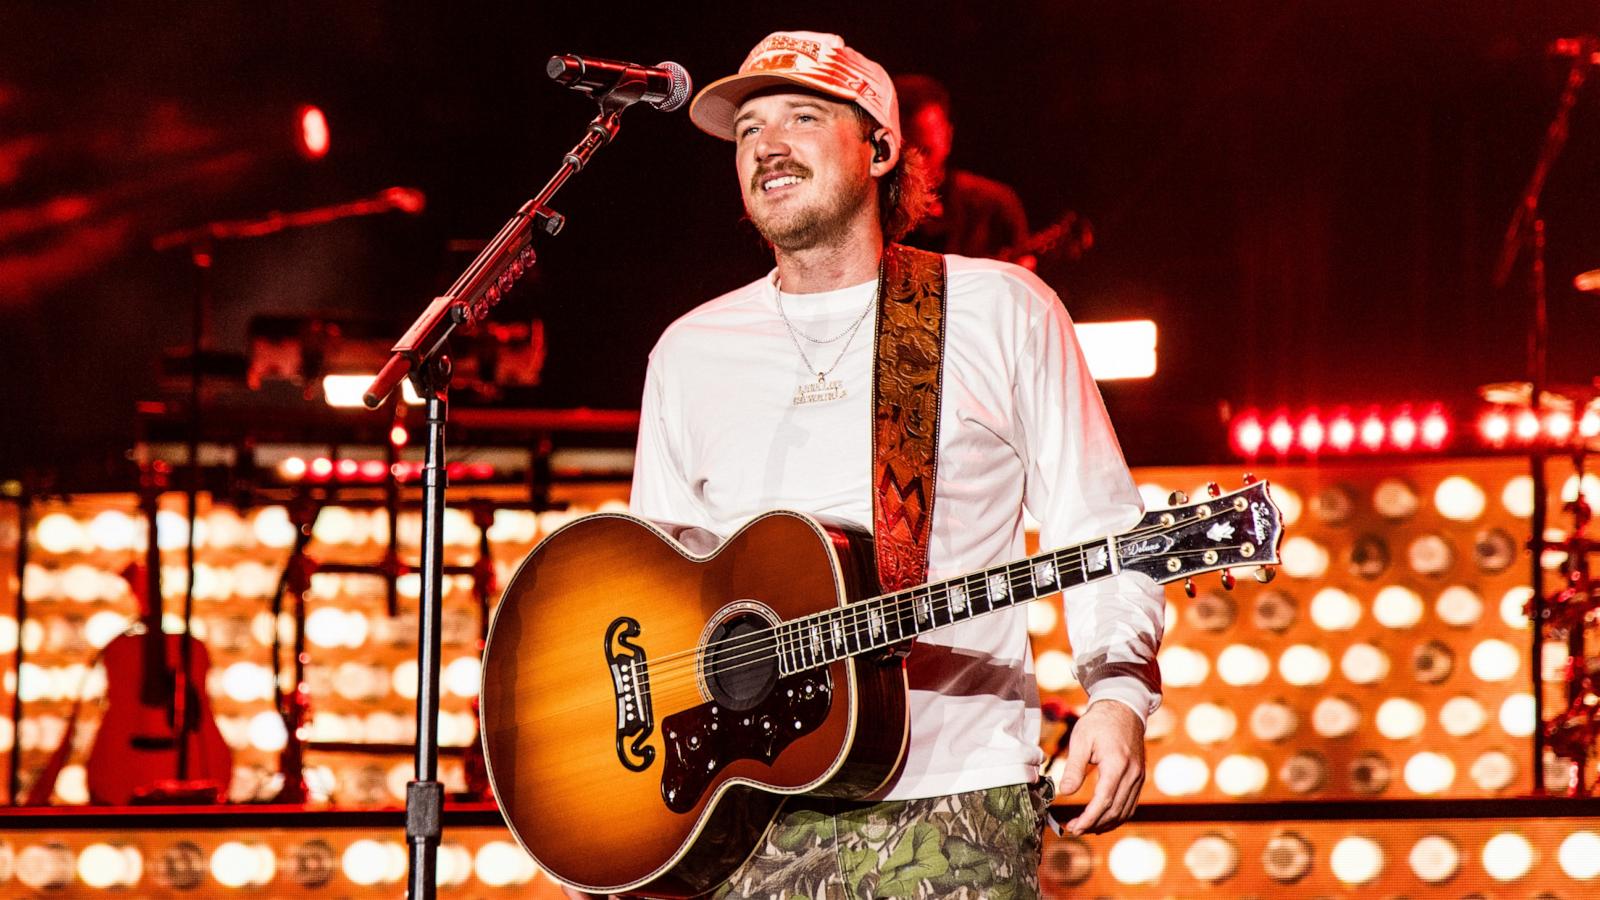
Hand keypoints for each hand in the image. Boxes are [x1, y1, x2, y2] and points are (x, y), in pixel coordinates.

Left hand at [1055, 699, 1145, 834]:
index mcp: (1117, 764)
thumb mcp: (1081, 740)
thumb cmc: (1099, 722)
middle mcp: (1132, 774)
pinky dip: (1117, 815)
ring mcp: (1139, 777)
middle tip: (1074, 828)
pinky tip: (1102, 819)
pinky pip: (1130, 804)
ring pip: (1125, 811)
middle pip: (1115, 810)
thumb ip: (1074, 767)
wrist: (1123, 709)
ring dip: (1106, 824)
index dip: (1088, 818)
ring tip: (1085, 827)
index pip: (1103, 800)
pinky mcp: (1139, 778)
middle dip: (1094, 824)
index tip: (1073, 826)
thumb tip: (1065, 792)